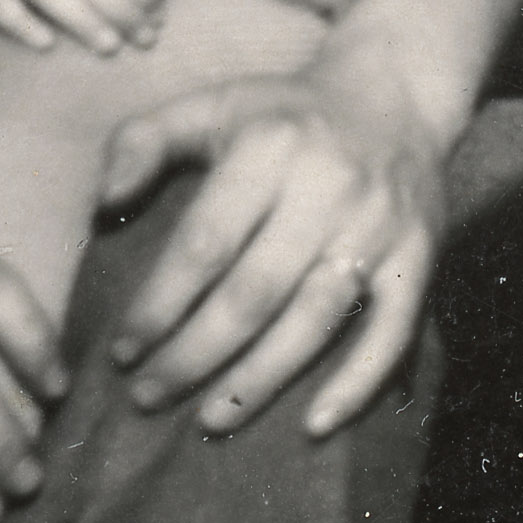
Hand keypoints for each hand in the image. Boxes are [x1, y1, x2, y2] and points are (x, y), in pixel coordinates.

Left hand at [94, 72, 441, 439]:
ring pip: (314, 320)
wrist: (396, 96)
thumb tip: (104, 205)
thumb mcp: (211, 104)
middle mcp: (328, 186)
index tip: (123, 351)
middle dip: (194, 354)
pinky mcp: (418, 256)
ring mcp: (379, 225)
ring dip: (259, 380)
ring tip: (210, 420)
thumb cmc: (283, 116)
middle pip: (253, 292)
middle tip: (147, 397)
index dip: (160, 304)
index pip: (205, 242)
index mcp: (270, 147)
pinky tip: (315, 427)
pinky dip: (357, 384)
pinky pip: (392, 331)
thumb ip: (142, 142)